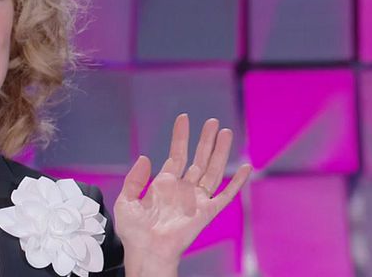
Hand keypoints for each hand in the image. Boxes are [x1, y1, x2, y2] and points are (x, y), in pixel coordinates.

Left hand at [113, 113, 252, 275]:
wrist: (146, 252)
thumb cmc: (134, 233)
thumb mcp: (126, 200)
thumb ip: (135, 178)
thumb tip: (146, 157)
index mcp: (164, 184)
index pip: (176, 154)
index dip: (180, 137)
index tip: (184, 119)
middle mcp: (183, 189)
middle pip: (198, 159)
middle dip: (205, 140)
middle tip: (212, 121)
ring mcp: (196, 200)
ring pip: (212, 170)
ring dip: (219, 152)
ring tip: (225, 132)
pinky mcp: (206, 212)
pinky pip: (225, 195)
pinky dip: (236, 182)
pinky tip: (245, 168)